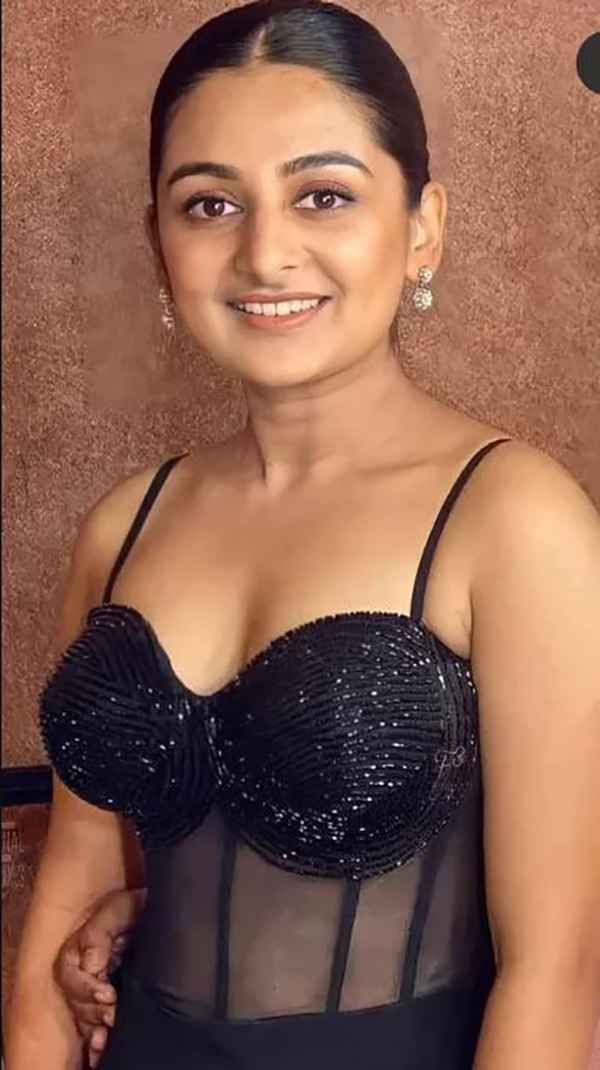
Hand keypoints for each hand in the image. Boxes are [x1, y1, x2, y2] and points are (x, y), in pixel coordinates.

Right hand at [54, 888, 145, 1067]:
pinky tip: (101, 1047)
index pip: (70, 974)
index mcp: (80, 949)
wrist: (158, 914)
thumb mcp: (120, 909)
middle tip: (112, 1015)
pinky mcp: (107, 1001)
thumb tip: (90, 964)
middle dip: (91, 1011)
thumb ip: (100, 932)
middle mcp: (83, 971)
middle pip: (75, 1000)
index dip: (85, 989)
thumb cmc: (136, 909)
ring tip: (109, 1031)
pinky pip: (94, 1024)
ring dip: (93, 1026)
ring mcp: (94, 988)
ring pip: (83, 1015)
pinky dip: (95, 1039)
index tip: (107, 995)